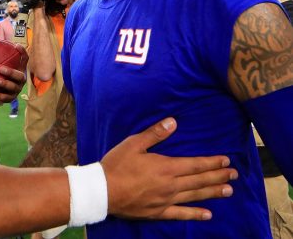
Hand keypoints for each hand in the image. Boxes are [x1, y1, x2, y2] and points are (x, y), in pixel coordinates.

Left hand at [0, 44, 26, 105]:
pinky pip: (6, 98)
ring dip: (5, 84)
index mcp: (19, 68)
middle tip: (0, 69)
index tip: (16, 46)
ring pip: (14, 87)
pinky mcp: (10, 98)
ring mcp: (16, 89)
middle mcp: (20, 78)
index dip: (22, 53)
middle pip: (20, 76)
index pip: (24, 59)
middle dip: (11, 73)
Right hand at [102, 118, 237, 220]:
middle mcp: (170, 185)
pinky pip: (181, 214)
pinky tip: (208, 214)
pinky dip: (195, 214)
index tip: (226, 160)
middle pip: (199, 180)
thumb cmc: (117, 165)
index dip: (212, 162)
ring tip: (228, 190)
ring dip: (213, 192)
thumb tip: (173, 121)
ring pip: (195, 196)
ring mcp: (166, 200)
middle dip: (218, 176)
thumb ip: (155, 133)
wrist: (103, 191)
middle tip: (234, 174)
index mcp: (166, 167)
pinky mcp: (158, 212)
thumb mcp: (134, 143)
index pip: (195, 164)